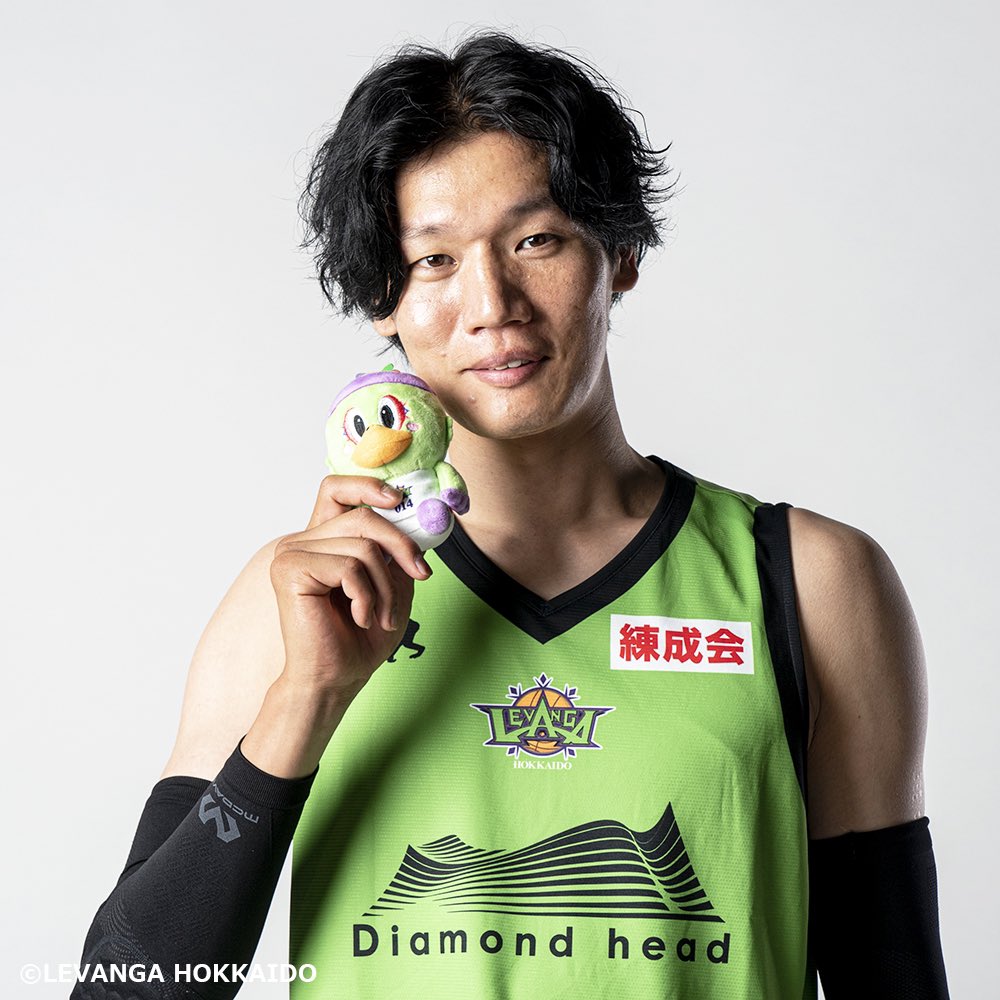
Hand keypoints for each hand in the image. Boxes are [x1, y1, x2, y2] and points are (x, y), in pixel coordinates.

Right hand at [269, 475, 430, 696]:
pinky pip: (348, 567)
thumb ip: (398, 551)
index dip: (367, 485)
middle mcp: (303, 541)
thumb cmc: (360, 638)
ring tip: (381, 615)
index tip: (397, 498)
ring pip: (362, 546)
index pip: (337, 489)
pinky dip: (366, 596)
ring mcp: (292, 553)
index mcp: (323, 540)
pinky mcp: (290, 570)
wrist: (335, 679)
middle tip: (421, 576)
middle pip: (364, 518)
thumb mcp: (393, 585)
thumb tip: (418, 520)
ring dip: (385, 586)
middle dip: (401, 548)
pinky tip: (361, 618)